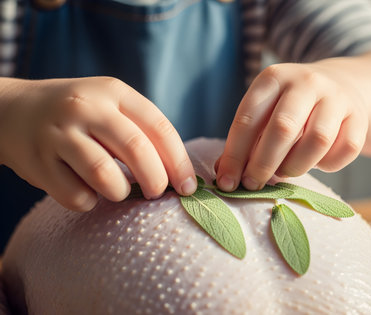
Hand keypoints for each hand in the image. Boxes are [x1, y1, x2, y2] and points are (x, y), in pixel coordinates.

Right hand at [0, 77, 196, 210]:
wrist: (13, 111)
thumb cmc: (77, 114)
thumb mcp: (110, 106)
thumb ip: (141, 131)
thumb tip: (178, 174)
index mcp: (113, 91)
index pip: (159, 127)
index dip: (179, 162)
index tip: (189, 186)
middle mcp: (86, 107)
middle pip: (137, 150)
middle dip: (156, 180)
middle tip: (157, 193)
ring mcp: (59, 133)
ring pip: (106, 176)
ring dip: (120, 192)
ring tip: (118, 189)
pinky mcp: (38, 162)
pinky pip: (77, 196)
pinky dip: (89, 201)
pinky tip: (87, 191)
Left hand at [215, 62, 368, 190]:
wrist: (340, 84)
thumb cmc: (291, 106)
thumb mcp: (265, 111)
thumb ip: (245, 141)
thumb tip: (225, 175)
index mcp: (274, 77)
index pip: (248, 118)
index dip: (234, 154)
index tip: (226, 182)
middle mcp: (306, 82)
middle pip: (283, 129)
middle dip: (263, 164)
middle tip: (253, 184)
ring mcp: (337, 97)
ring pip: (317, 140)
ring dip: (296, 166)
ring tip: (285, 172)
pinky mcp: (360, 117)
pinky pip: (345, 150)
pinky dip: (328, 164)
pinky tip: (316, 161)